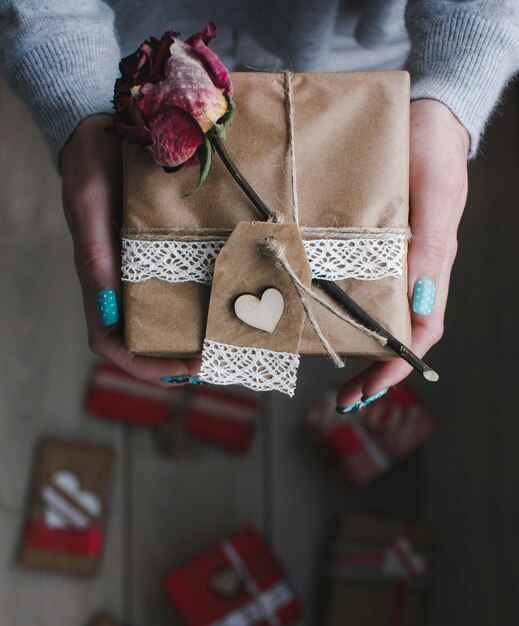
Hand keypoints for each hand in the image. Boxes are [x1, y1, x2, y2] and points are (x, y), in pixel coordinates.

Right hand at [61, 115, 200, 384]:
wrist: (103, 136)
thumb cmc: (91, 170)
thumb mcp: (90, 208)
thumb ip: (96, 255)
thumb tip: (109, 307)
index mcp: (98, 282)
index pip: (111, 342)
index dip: (143, 365)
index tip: (183, 369)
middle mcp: (119, 284)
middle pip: (140, 341)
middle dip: (174, 361)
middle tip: (214, 361)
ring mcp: (139, 271)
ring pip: (160, 320)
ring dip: (187, 339)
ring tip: (223, 343)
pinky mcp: (157, 252)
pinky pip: (177, 287)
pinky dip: (196, 304)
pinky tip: (222, 303)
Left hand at [337, 99, 469, 410]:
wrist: (424, 116)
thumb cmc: (435, 153)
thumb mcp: (436, 198)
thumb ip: (429, 248)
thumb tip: (418, 305)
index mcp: (431, 266)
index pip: (420, 333)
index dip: (397, 367)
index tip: (370, 391)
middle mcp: (410, 270)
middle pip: (396, 334)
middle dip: (373, 370)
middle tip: (345, 399)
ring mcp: (391, 258)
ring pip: (377, 314)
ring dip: (358, 347)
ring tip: (333, 372)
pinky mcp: (372, 241)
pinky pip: (358, 282)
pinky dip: (346, 309)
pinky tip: (324, 317)